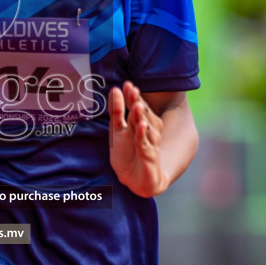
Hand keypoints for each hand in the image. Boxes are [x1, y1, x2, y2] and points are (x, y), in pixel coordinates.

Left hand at [108, 82, 165, 196]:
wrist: (135, 181)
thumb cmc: (126, 155)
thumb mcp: (117, 131)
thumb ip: (116, 111)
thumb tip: (115, 89)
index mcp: (139, 123)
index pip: (136, 106)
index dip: (132, 96)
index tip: (127, 84)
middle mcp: (147, 131)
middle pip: (142, 114)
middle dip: (137, 102)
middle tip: (132, 90)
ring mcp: (149, 143)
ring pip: (146, 127)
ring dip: (141, 116)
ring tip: (137, 105)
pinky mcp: (150, 156)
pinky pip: (146, 144)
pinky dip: (143, 135)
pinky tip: (141, 126)